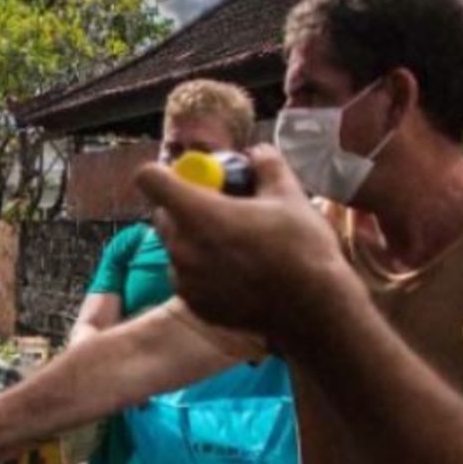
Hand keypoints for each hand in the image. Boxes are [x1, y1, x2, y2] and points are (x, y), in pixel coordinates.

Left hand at [135, 145, 361, 336]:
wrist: (312, 309)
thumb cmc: (302, 248)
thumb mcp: (289, 194)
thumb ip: (266, 165)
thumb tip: (256, 153)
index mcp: (197, 213)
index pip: (149, 178)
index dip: (166, 172)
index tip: (194, 178)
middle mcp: (181, 246)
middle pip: (162, 214)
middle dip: (184, 206)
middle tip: (222, 209)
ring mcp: (184, 279)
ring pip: (175, 246)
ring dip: (194, 239)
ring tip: (235, 244)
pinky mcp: (193, 303)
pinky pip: (186, 276)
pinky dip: (201, 269)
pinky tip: (236, 272)